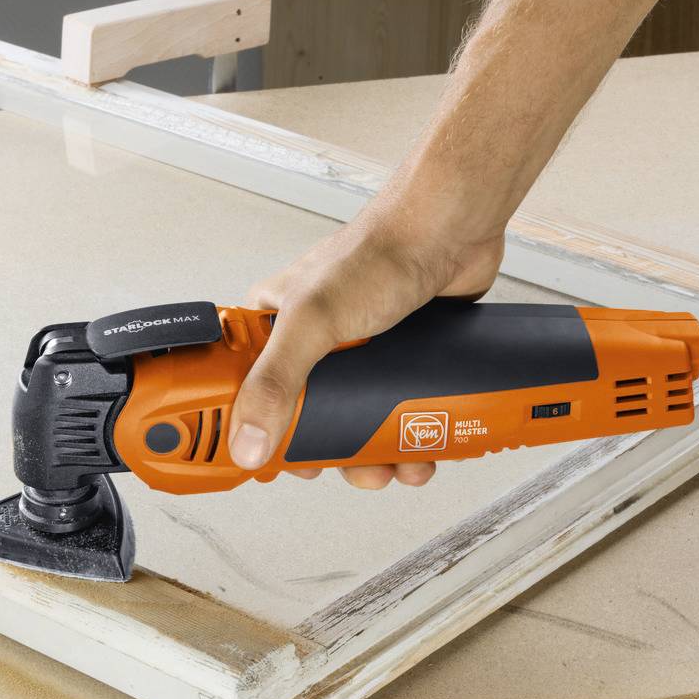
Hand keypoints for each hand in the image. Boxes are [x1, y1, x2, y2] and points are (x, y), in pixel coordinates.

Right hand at [228, 208, 504, 488]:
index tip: (269, 467)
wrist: (452, 229)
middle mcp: (312, 341)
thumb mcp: (313, 323)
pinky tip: (420, 450)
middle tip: (345, 469)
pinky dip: (411, 439)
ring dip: (377, 455)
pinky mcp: (399, 361)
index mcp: (274, 326)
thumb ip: (277, 383)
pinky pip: (397, 412)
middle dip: (332, 454)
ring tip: (394, 465)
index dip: (256, 434)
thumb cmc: (380, 251)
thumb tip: (247, 443)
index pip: (246, 391)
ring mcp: (359, 353)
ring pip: (358, 422)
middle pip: (308, 419)